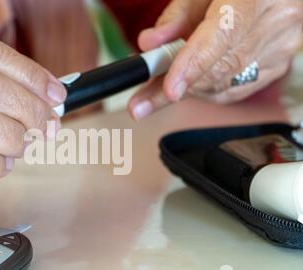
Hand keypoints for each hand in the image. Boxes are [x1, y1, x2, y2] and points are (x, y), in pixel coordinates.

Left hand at [128, 0, 302, 119]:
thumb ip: (176, 17)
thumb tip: (149, 45)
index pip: (222, 37)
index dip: (193, 66)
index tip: (169, 90)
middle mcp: (275, 24)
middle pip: (220, 68)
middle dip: (174, 89)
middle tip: (141, 102)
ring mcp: (279, 48)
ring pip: (224, 85)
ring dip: (186, 91)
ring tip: (158, 91)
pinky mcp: (277, 67)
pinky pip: (234, 92)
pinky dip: (205, 92)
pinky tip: (189, 86)